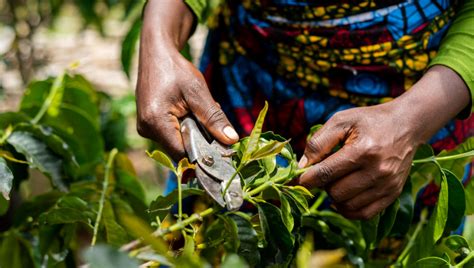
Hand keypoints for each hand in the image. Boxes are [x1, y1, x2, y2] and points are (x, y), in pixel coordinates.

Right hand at [136, 0, 238, 159]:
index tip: (223, 147)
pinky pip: (172, 136)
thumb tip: (231, 140)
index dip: (203, 154)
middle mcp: (146, 129)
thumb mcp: (198, 92)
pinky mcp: (149, 126)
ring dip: (194, 132)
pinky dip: (186, 128)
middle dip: (200, 139)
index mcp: (155, 122)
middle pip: (180, 150)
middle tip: (211, 118)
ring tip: (198, 109)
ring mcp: (145, 129)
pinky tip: (190, 111)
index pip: (182, 153)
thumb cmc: (176, 69)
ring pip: (177, 143)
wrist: (156, 55)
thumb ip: (214, 117)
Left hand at [297, 104, 416, 219]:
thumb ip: (318, 143)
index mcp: (363, 150)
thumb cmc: (369, 120)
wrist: (406, 124)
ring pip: (347, 205)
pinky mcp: (392, 194)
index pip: (325, 173)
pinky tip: (343, 196)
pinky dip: (348, 209)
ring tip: (337, 180)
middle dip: (323, 184)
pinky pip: (363, 214)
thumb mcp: (341, 121)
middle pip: (335, 192)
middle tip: (325, 172)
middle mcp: (378, 171)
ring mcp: (387, 185)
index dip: (305, 179)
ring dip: (335, 196)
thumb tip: (301, 167)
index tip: (295, 179)